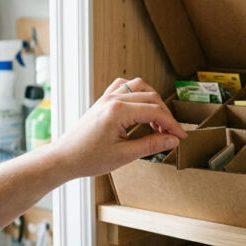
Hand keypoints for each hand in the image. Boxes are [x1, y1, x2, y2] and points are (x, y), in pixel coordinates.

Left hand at [51, 77, 186, 179]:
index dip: (172, 125)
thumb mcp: (124, 155)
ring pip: (140, 87)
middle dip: (165, 115)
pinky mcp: (103, 100)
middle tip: (171, 134)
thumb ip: (151, 145)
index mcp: (118, 111)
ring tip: (157, 122)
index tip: (181, 136)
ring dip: (153, 101)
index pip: (155, 112)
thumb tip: (172, 140)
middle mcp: (113, 99)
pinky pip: (124, 86)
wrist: (64, 158)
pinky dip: (137, 93)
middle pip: (151, 98)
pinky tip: (141, 107)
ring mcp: (107, 97)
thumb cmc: (88, 158)